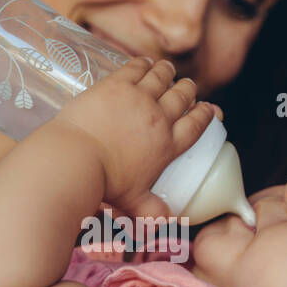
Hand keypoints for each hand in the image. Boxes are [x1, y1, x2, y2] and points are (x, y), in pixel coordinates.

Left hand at [52, 57, 219, 216]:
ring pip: (162, 77)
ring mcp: (138, 98)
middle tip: (188, 87)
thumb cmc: (105, 184)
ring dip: (168, 73)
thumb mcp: (134, 203)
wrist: (77, 159)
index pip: (196, 125)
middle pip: (182, 96)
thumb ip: (152, 212)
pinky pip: (137, 67)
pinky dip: (144, 64)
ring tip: (169, 70)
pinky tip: (145, 62)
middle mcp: (158, 118)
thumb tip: (165, 223)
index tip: (209, 109)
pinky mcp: (117, 85)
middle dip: (188, 90)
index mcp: (167, 145)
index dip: (206, 115)